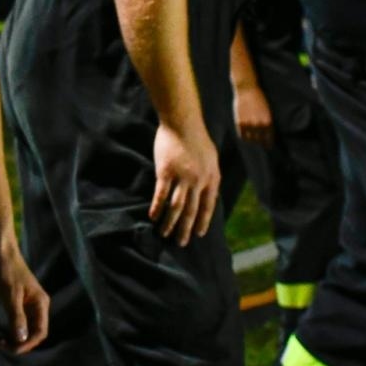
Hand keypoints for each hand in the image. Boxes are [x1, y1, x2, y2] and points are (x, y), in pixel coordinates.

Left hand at [0, 245, 49, 354]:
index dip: (28, 344)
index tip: (11, 349)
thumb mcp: (10, 297)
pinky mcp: (18, 304)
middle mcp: (37, 307)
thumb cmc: (6, 272)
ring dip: (13, 339)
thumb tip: (22, 339)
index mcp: (40, 304)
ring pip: (25, 330)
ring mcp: (28, 306)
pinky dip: (9, 331)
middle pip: (33, 334)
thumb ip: (17, 318)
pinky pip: (17, 323)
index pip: (40, 332)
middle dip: (19, 343)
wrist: (0, 255)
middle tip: (0, 345)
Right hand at [149, 123, 219, 246]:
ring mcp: (182, 177)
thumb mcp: (211, 158)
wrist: (183, 122)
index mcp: (212, 177)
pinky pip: (161, 195)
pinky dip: (157, 207)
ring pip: (176, 207)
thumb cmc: (197, 138)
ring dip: (170, 223)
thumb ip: (209, 175)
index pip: (208, 205)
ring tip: (164, 234)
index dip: (203, 221)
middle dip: (186, 229)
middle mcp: (198, 180)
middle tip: (181, 243)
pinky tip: (153, 217)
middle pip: (192, 210)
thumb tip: (208, 192)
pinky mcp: (166, 172)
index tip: (199, 233)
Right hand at [233, 84, 273, 146]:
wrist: (248, 90)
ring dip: (252, 139)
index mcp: (268, 122)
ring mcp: (249, 124)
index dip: (268, 143)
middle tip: (259, 142)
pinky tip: (245, 135)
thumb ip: (266, 123)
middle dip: (260, 141)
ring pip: (251, 139)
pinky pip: (242, 135)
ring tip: (252, 139)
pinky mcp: (240, 123)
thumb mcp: (266, 111)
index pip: (269, 138)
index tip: (268, 145)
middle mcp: (259, 125)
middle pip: (260, 140)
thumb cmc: (258, 98)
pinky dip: (244, 137)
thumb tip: (266, 133)